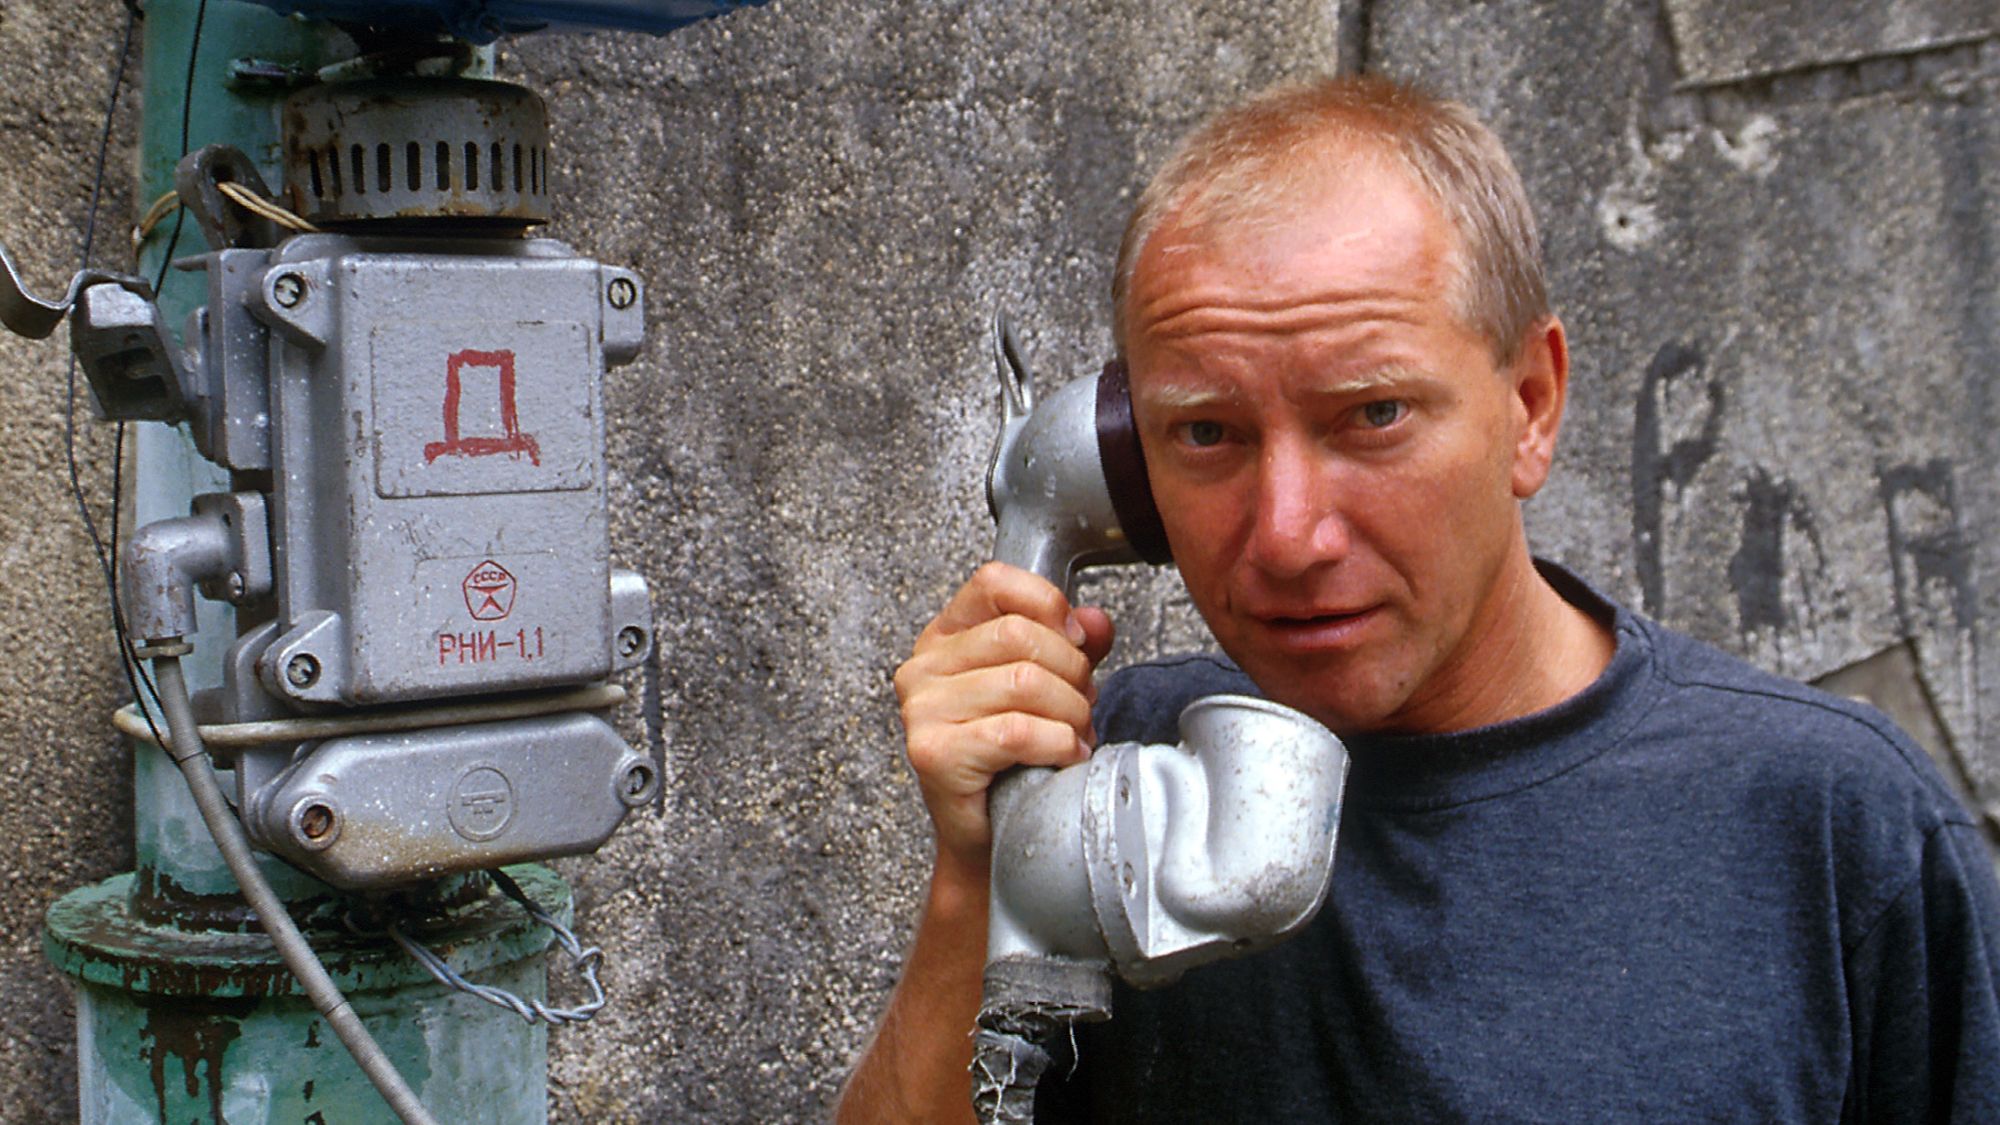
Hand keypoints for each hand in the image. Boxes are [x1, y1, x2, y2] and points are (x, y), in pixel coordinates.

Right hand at [895, 562, 1115, 871]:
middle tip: (1082, 707)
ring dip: (1070, 714)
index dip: (1048, 604)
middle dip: (1071, 672)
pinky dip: (1058, 744)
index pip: (995, 583)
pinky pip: (1017, 731)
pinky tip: (1064, 757)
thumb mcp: (1049, 689)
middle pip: (1019, 634)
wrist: (992, 841)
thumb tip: (1095, 621)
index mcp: (945, 638)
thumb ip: (1072, 646)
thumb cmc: (1015, 762)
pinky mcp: (935, 752)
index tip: (1076, 642)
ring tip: (1072, 736)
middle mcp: (923, 668)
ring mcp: (922, 710)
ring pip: (1024, 682)